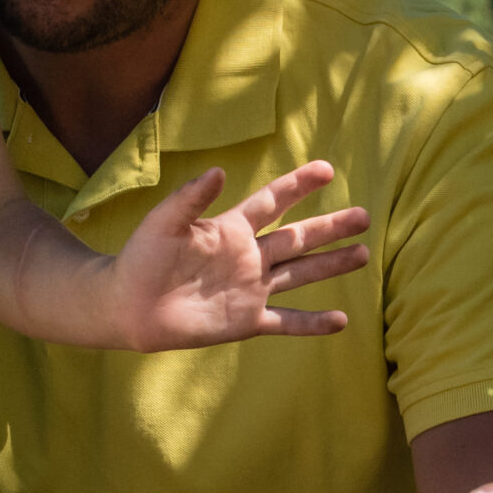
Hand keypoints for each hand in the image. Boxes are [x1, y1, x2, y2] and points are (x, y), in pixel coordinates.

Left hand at [107, 161, 370, 350]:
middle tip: (363, 216)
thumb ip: (190, 198)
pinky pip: (287, 321)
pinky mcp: (247, 321)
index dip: (298, 185)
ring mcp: (252, 289)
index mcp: (231, 229)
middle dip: (330, 227)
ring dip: (331, 265)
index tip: (326, 169)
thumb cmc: (141, 258)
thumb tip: (218, 171)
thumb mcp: (164, 222)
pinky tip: (341, 321)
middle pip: (298, 238)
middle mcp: (249, 256)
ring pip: (301, 274)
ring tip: (362, 254)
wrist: (128, 306)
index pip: (272, 201)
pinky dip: (313, 323)